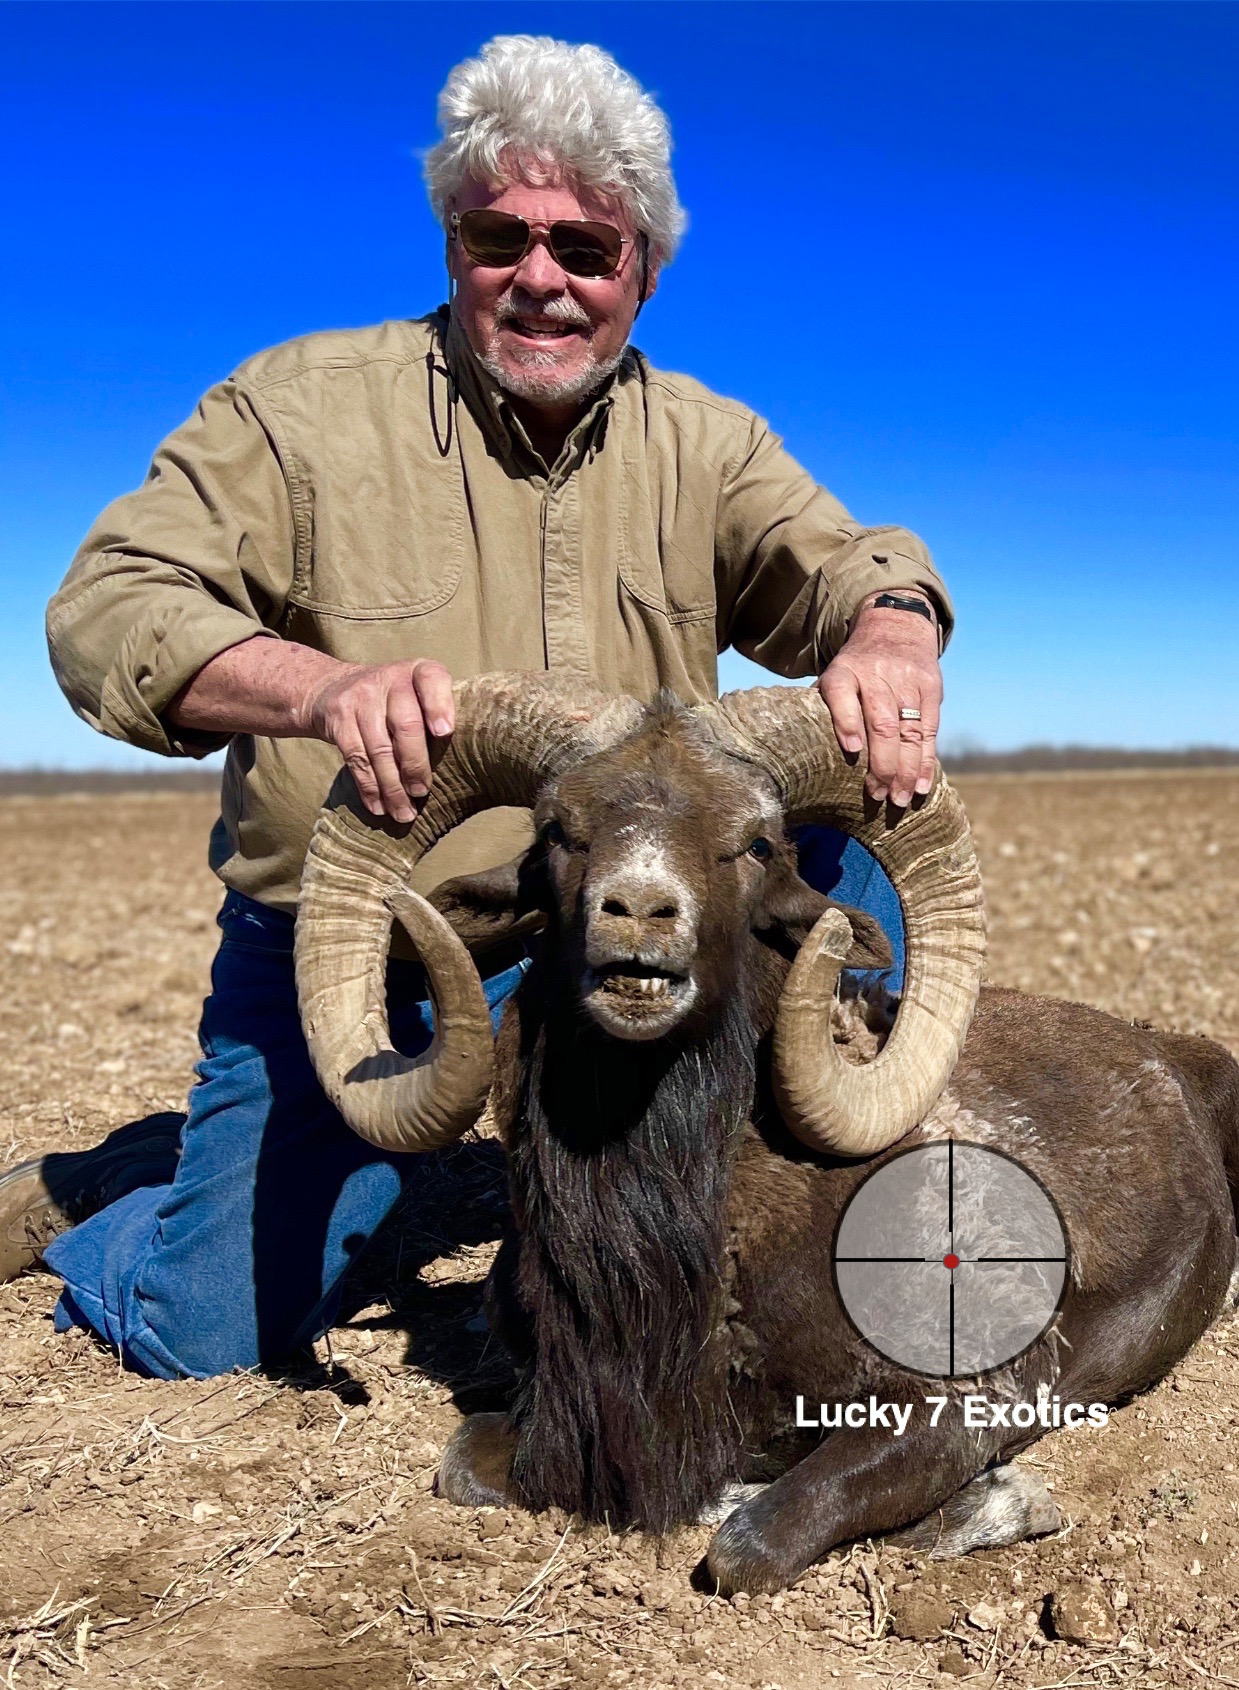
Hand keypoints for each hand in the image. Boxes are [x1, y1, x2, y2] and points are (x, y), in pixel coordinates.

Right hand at [304, 659, 454, 823]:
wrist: (333, 687)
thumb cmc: (393, 700)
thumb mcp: (416, 693)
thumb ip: (437, 715)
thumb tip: (466, 765)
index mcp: (418, 671)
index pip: (432, 680)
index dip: (439, 705)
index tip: (444, 733)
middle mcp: (390, 679)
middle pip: (406, 724)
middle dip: (415, 765)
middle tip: (421, 792)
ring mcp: (360, 697)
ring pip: (379, 749)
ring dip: (393, 787)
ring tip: (404, 812)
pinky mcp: (339, 718)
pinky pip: (356, 759)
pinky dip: (369, 788)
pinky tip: (379, 806)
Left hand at [818, 596, 941, 806]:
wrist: (895, 625)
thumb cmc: (855, 668)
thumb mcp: (833, 675)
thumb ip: (823, 708)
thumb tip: (800, 755)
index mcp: (843, 672)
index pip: (841, 693)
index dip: (847, 721)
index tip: (852, 749)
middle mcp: (876, 676)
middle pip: (882, 722)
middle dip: (882, 763)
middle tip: (878, 795)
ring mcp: (906, 682)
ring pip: (909, 731)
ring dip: (906, 770)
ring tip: (899, 799)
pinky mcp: (931, 688)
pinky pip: (930, 730)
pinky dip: (926, 761)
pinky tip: (921, 785)